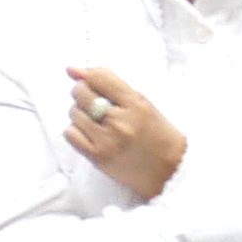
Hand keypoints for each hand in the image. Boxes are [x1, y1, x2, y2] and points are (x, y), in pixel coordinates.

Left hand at [64, 66, 186, 198]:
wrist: (171, 172)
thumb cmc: (159, 137)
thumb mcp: (143, 105)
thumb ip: (110, 85)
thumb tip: (72, 70)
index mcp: (137, 104)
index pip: (98, 76)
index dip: (90, 77)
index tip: (91, 82)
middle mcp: (121, 121)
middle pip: (81, 93)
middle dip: (84, 95)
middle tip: (97, 105)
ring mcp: (108, 140)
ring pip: (74, 113)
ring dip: (81, 115)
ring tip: (100, 123)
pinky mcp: (97, 157)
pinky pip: (70, 133)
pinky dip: (76, 132)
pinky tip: (92, 135)